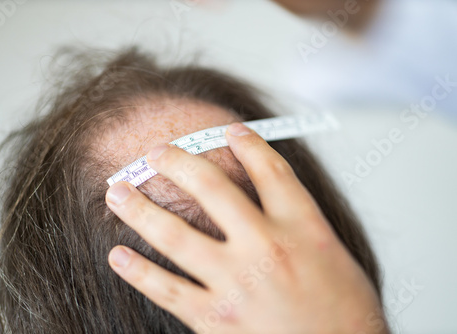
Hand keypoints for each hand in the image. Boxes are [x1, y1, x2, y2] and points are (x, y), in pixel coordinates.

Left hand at [105, 122, 388, 333]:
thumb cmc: (345, 314)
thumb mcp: (333, 254)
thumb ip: (298, 221)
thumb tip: (267, 193)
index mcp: (303, 228)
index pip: (270, 169)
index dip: (246, 143)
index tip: (228, 130)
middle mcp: (267, 248)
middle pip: (213, 188)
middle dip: (178, 163)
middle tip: (155, 153)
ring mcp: (237, 283)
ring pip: (176, 234)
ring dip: (139, 209)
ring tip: (116, 191)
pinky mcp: (216, 319)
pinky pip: (167, 289)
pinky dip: (138, 271)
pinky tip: (118, 255)